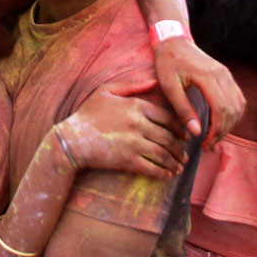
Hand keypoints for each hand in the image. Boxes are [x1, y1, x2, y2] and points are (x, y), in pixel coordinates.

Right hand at [61, 88, 189, 180]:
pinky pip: (152, 168)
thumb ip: (131, 85)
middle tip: (184, 154)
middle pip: (169, 137)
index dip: (179, 128)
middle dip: (180, 148)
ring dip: (175, 162)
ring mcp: (133, 143)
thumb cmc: (87, 114)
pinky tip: (168, 175)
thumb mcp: (105, 91)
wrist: (71, 140)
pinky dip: (163, 173)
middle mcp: (138, 124)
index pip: (167, 117)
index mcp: (135, 106)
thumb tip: (155, 80)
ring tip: (179, 167)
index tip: (184, 136)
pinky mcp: (127, 160)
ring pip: (163, 154)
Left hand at [153, 37, 244, 147]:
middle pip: (232, 111)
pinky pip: (238, 99)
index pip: (222, 110)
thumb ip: (183, 109)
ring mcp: (227, 75)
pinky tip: (220, 123)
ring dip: (229, 124)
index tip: (204, 143)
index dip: (216, 131)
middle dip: (222, 131)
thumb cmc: (168, 63)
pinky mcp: (227, 76)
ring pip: (238, 106)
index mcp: (208, 77)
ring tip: (213, 136)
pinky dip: (233, 114)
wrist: (174, 42)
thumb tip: (196, 132)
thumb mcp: (169, 86)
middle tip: (208, 144)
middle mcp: (223, 75)